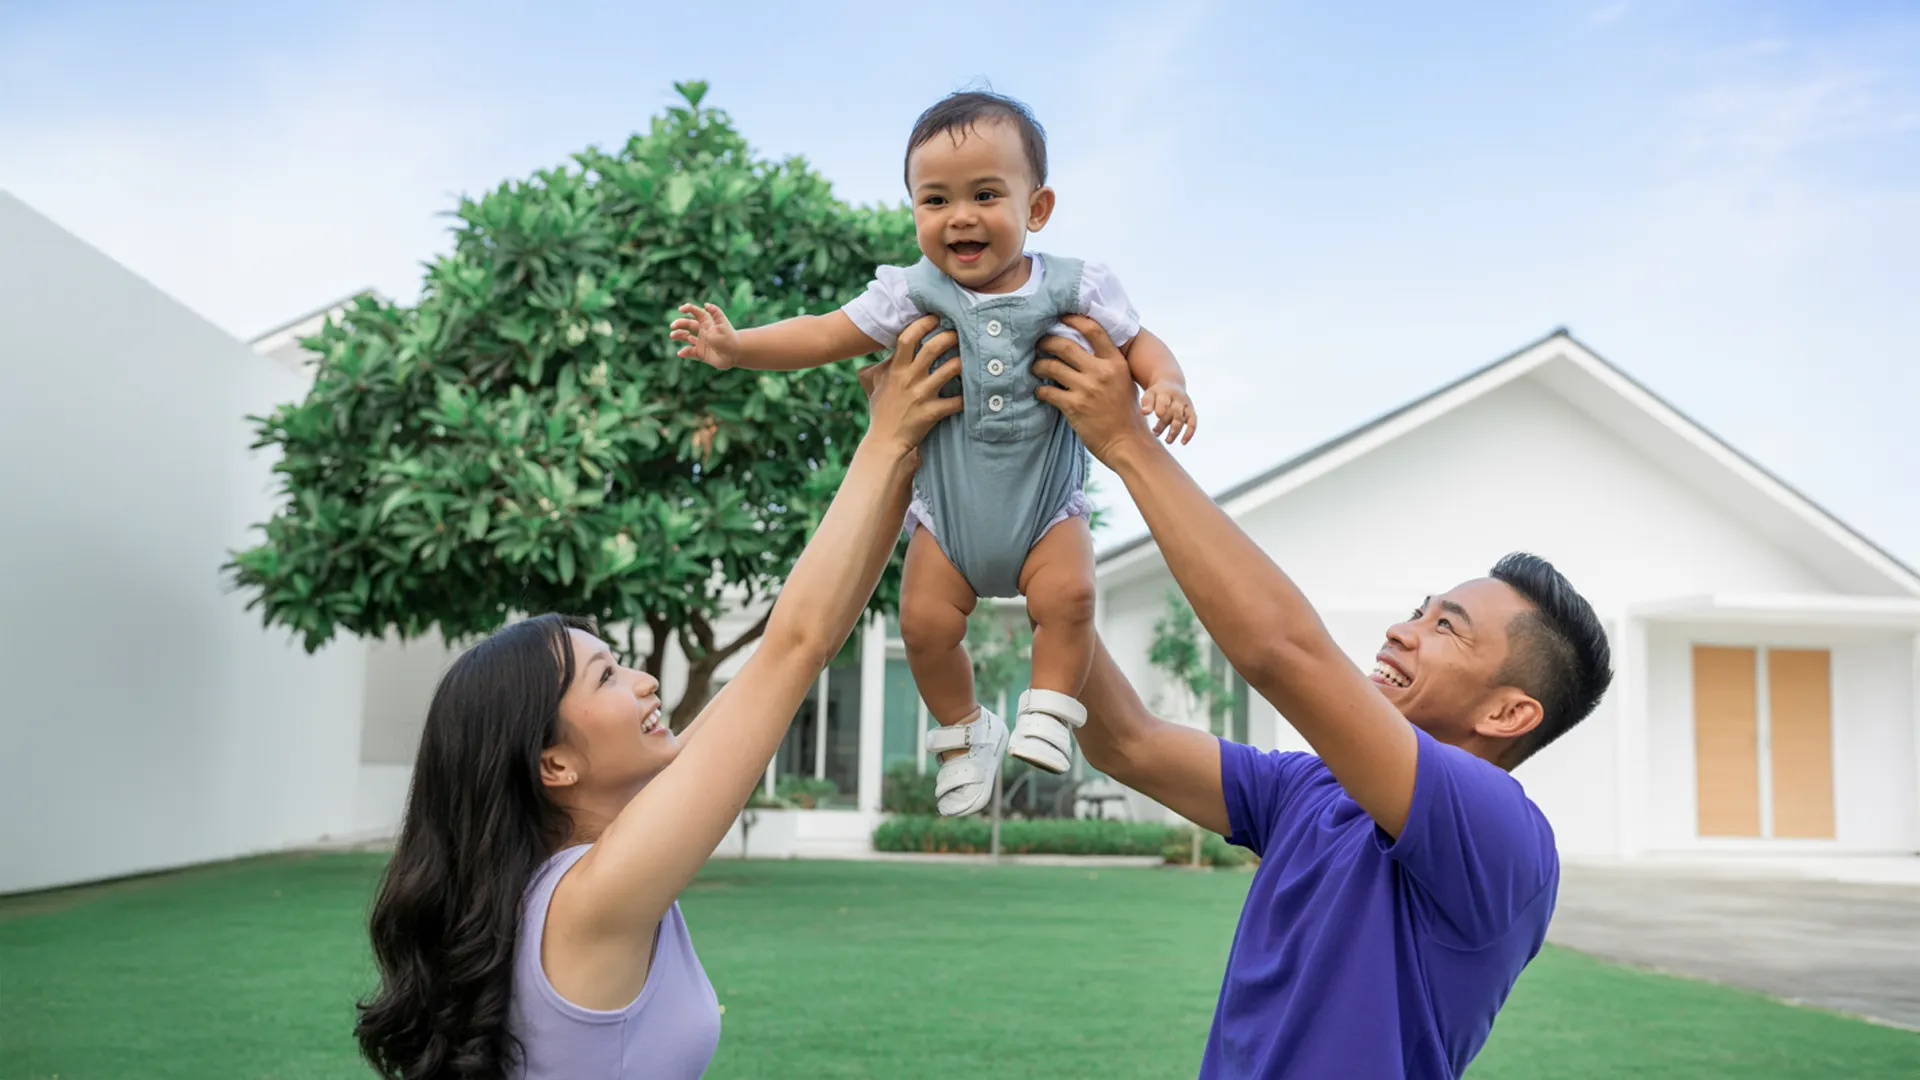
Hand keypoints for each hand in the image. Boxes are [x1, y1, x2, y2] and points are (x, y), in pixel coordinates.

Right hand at [670, 303, 739, 369]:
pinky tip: (681, 352)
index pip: (696, 313)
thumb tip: (706, 304)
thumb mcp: (722, 324)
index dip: (688, 309)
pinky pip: (690, 351)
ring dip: (678, 335)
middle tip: (673, 326)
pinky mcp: (701, 353)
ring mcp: (701, 342)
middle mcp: (703, 331)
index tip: (681, 309)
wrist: (736, 354)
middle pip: (688, 324)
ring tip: (672, 335)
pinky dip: (684, 352)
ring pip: (686, 337)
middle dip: (679, 323)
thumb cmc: (729, 338)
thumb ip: (715, 313)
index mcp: (708, 323)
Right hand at [862, 315, 962, 457]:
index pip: (908, 337)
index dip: (923, 324)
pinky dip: (968, 396)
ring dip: (963, 361)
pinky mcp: (932, 412)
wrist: (884, 441)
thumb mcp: (877, 384)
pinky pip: (956, 401)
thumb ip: (886, 367)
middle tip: (960, 333)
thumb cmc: (881, 412)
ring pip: (950, 369)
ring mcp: (921, 395)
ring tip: (972, 356)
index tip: (935, 317)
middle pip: (933, 348)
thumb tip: (892, 351)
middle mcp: (909, 378)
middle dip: (950, 336)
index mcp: (895, 369)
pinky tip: (976, 391)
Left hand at [1034, 315, 1153, 464]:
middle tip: (1039, 343)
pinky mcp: (1074, 406)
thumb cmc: (1126, 412)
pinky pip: (1047, 391)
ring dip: (1038, 365)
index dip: (1074, 320)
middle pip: (1065, 345)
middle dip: (1046, 341)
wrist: (1127, 442)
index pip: (1093, 330)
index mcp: (1116, 362)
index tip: (1060, 317)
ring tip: (1035, 367)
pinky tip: (1040, 391)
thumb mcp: (1124, 380)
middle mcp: (1101, 372)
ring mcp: (1087, 389)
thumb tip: (1085, 348)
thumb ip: (1108, 363)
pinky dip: (1040, 390)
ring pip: (1051, 367)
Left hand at [1141, 381, 1196, 444]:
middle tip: (1155, 432)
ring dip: (1174, 431)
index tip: (1155, 416)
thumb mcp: (1150, 393)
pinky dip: (1189, 433)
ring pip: (1182, 418)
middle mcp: (1178, 398)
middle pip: (1173, 412)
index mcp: (1166, 392)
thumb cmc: (1157, 393)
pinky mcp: (1191, 411)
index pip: (1164, 402)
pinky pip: (1192, 423)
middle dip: (1164, 423)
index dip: (1160, 410)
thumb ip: (1146, 402)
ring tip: (1167, 441)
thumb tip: (1144, 412)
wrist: (1171, 384)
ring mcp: (1185, 405)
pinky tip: (1183, 442)